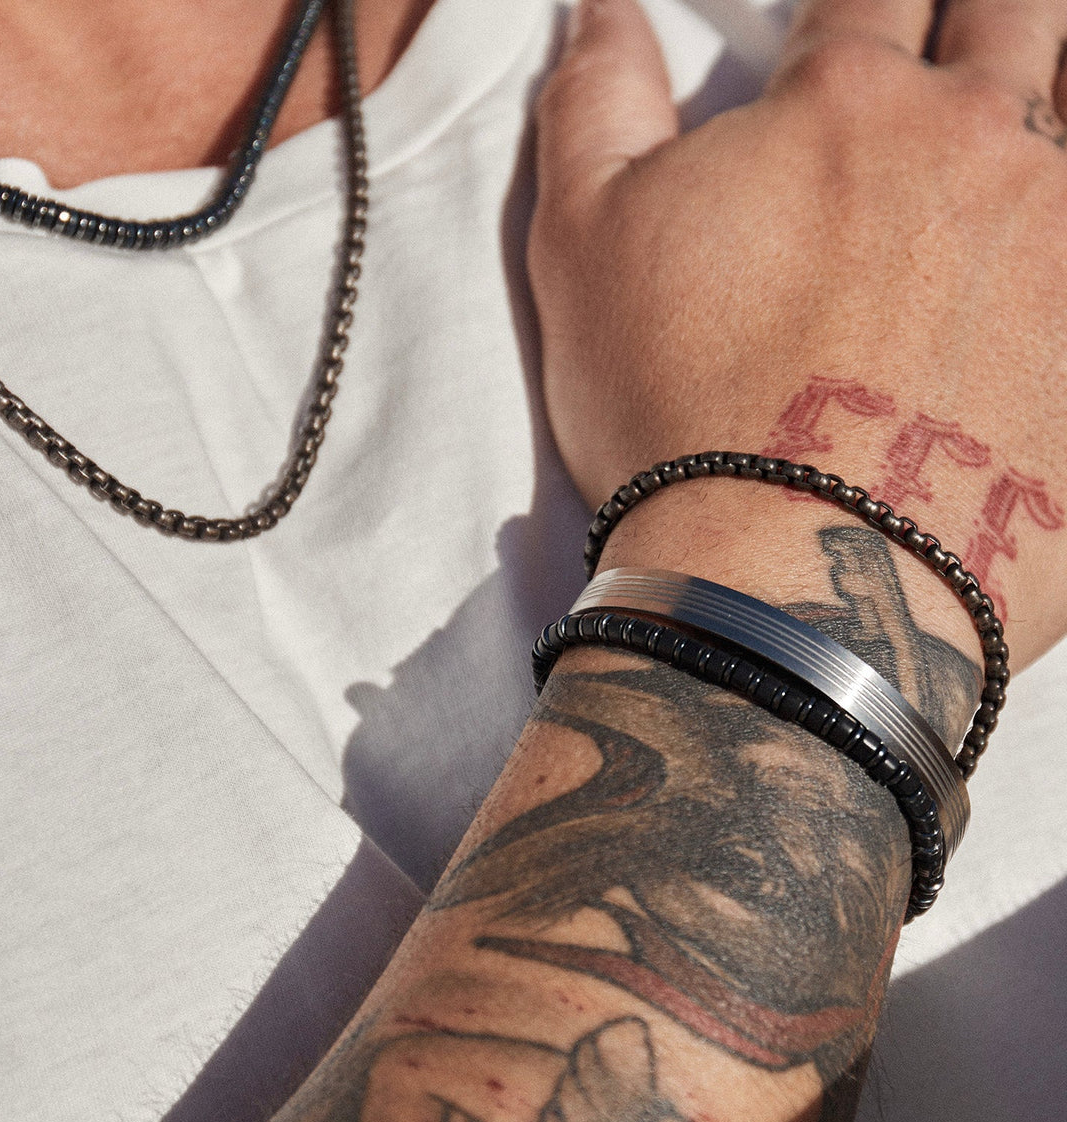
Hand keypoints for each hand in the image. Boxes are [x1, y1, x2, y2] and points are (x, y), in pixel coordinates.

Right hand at [529, 0, 1066, 668]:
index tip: (852, 30)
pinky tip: (1031, 288)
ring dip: (1039, 124)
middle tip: (954, 55)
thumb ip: (596, 100)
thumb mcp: (583, 245)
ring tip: (996, 178)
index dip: (860, 2)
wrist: (785, 583)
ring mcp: (1063, 250)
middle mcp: (981, 150)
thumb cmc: (671, 412)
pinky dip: (1055, 259)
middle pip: (1015, 16)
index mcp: (847, 106)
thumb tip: (606, 6)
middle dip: (982, 21)